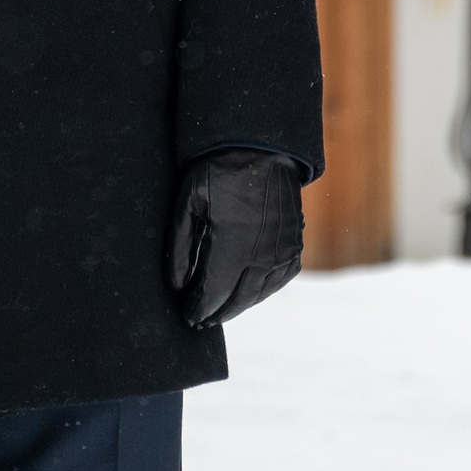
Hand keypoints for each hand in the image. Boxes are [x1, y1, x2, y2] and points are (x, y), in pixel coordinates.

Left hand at [166, 147, 304, 328]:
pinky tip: (245, 293)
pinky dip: (259, 293)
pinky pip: (277, 283)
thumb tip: (176, 286)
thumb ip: (180, 247)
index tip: (186, 316)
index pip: (213, 293)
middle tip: (199, 321)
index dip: (198, 308)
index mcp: (232, 244)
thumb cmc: (218, 171)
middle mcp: (262, 255)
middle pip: (236, 301)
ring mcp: (282, 253)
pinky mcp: (294, 249)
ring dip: (237, 306)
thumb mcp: (189, 202)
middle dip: (216, 313)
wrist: (262, 149)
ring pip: (257, 295)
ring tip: (218, 311)